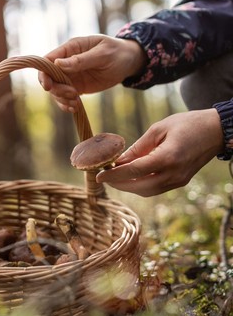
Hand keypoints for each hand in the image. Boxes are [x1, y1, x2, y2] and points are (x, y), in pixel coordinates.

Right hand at [38, 35, 145, 111]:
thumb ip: (81, 60)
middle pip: (49, 78)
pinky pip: (64, 98)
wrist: (128, 63)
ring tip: (76, 103)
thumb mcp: (102, 54)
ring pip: (55, 90)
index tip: (49, 87)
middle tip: (73, 94)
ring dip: (62, 99)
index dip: (44, 74)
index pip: (48, 60)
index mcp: (70, 49)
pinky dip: (66, 105)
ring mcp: (70, 76)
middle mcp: (66, 63)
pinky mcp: (76, 87)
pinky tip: (75, 108)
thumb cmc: (116, 53)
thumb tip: (58, 64)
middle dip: (56, 89)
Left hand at [95, 109, 223, 196]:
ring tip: (114, 177)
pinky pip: (156, 189)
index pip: (134, 171)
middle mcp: (173, 173)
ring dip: (128, 187)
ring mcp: (178, 180)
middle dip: (118, 184)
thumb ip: (138, 147)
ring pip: (147, 191)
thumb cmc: (187, 124)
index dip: (114, 175)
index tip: (99, 175)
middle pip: (139, 187)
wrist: (217, 130)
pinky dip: (140, 186)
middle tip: (104, 177)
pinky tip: (131, 178)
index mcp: (167, 157)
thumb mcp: (158, 129)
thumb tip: (119, 161)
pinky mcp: (180, 182)